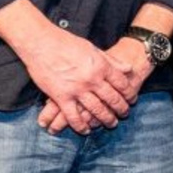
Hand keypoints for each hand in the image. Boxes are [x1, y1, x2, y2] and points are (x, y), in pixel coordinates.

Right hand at [21, 28, 137, 133]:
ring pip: (96, 110)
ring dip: (106, 119)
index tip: (132, 99)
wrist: (40, 43)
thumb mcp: (93, 48)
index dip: (129, 93)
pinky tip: (86, 130)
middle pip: (112, 99)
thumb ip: (111, 61)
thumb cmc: (66, 42)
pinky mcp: (61, 97)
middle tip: (125, 114)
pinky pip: (74, 116)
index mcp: (100, 66)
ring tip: (111, 124)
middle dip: (121, 109)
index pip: (121, 84)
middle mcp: (92, 79)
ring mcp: (77, 90)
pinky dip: (81, 126)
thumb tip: (128, 68)